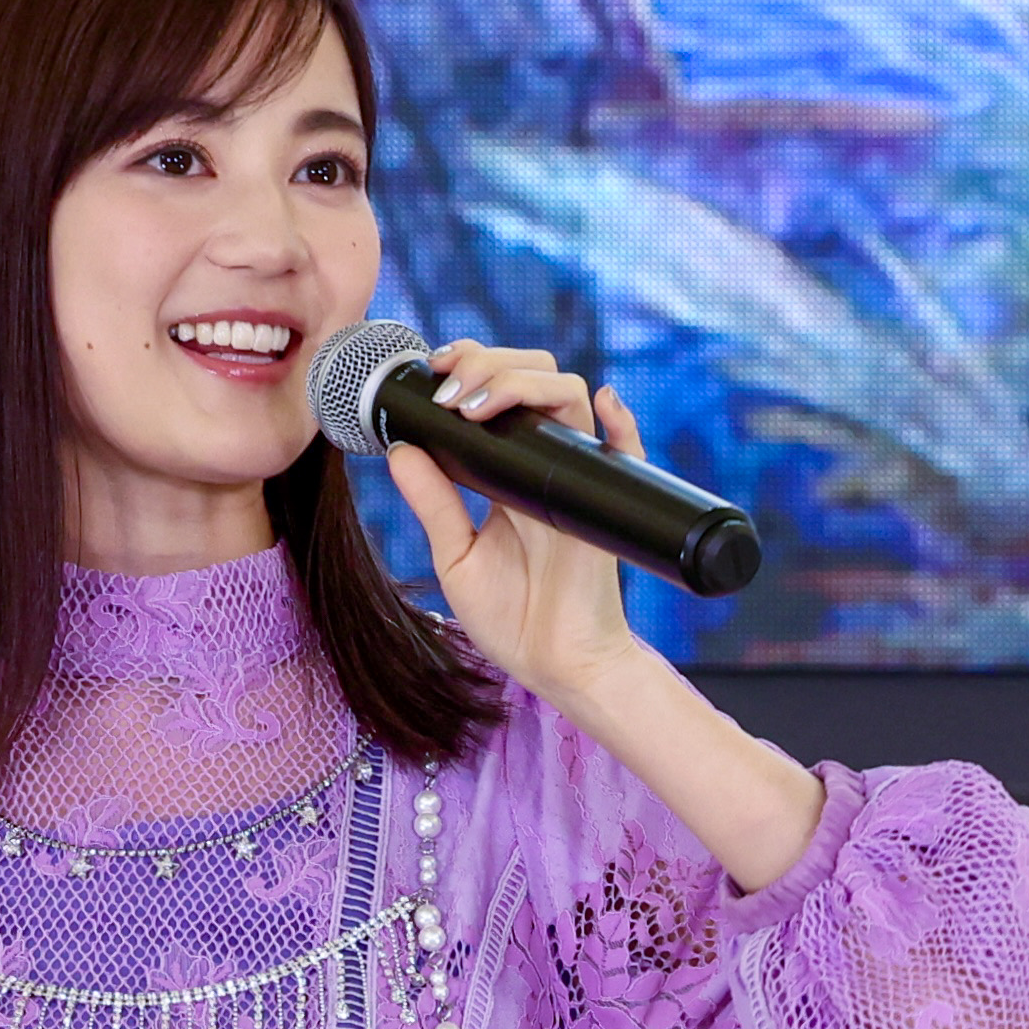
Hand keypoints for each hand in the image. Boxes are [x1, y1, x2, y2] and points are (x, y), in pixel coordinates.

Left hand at [382, 344, 649, 715]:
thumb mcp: (456, 556)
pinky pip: (629, 453)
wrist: (553, 665)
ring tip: (475, 404)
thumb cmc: (510, 617)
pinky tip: (604, 403)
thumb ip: (433, 503)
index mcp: (507, 472)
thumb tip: (400, 448)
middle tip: (450, 382)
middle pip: (534, 380)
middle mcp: (542, 465)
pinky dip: (622, 421)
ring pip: (569, 398)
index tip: (436, 366)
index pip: (498, 395)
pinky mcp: (602, 507)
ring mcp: (575, 480)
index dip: (473, 366)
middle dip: (491, 363)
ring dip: (523, 383)